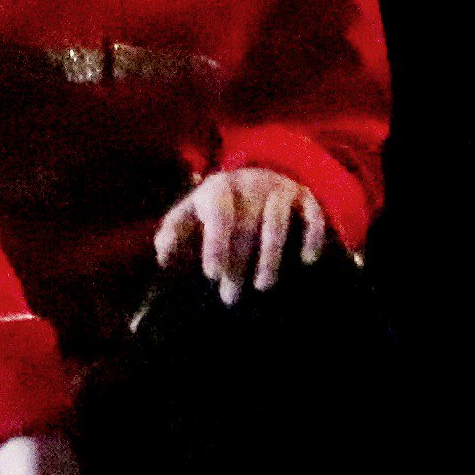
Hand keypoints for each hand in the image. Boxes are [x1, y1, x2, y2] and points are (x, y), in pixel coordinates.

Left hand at [153, 167, 325, 303]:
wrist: (258, 177)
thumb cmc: (218, 206)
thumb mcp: (192, 212)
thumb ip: (174, 232)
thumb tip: (162, 258)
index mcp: (219, 188)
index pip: (218, 214)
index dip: (215, 243)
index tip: (212, 274)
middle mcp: (251, 184)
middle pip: (245, 225)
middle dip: (238, 264)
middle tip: (230, 297)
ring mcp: (280, 188)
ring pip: (277, 222)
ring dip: (270, 256)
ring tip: (263, 286)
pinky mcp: (305, 196)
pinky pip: (312, 214)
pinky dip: (311, 235)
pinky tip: (307, 260)